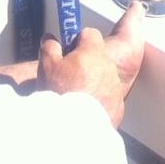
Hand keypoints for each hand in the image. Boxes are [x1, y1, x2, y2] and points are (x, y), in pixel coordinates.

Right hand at [37, 2, 145, 127]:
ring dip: (93, 80)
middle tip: (69, 73)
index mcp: (93, 53)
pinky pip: (109, 96)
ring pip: (105, 76)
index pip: (91, 33)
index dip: (78, 40)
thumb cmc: (61, 96)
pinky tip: (84, 107)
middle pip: (99, 56)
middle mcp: (108, 68)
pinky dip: (99, 98)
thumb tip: (50, 40)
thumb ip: (49, 48)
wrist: (73, 130)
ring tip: (76, 92)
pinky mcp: (118, 107)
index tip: (70, 50)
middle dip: (86, 61)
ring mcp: (115, 88)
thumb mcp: (46, 67)